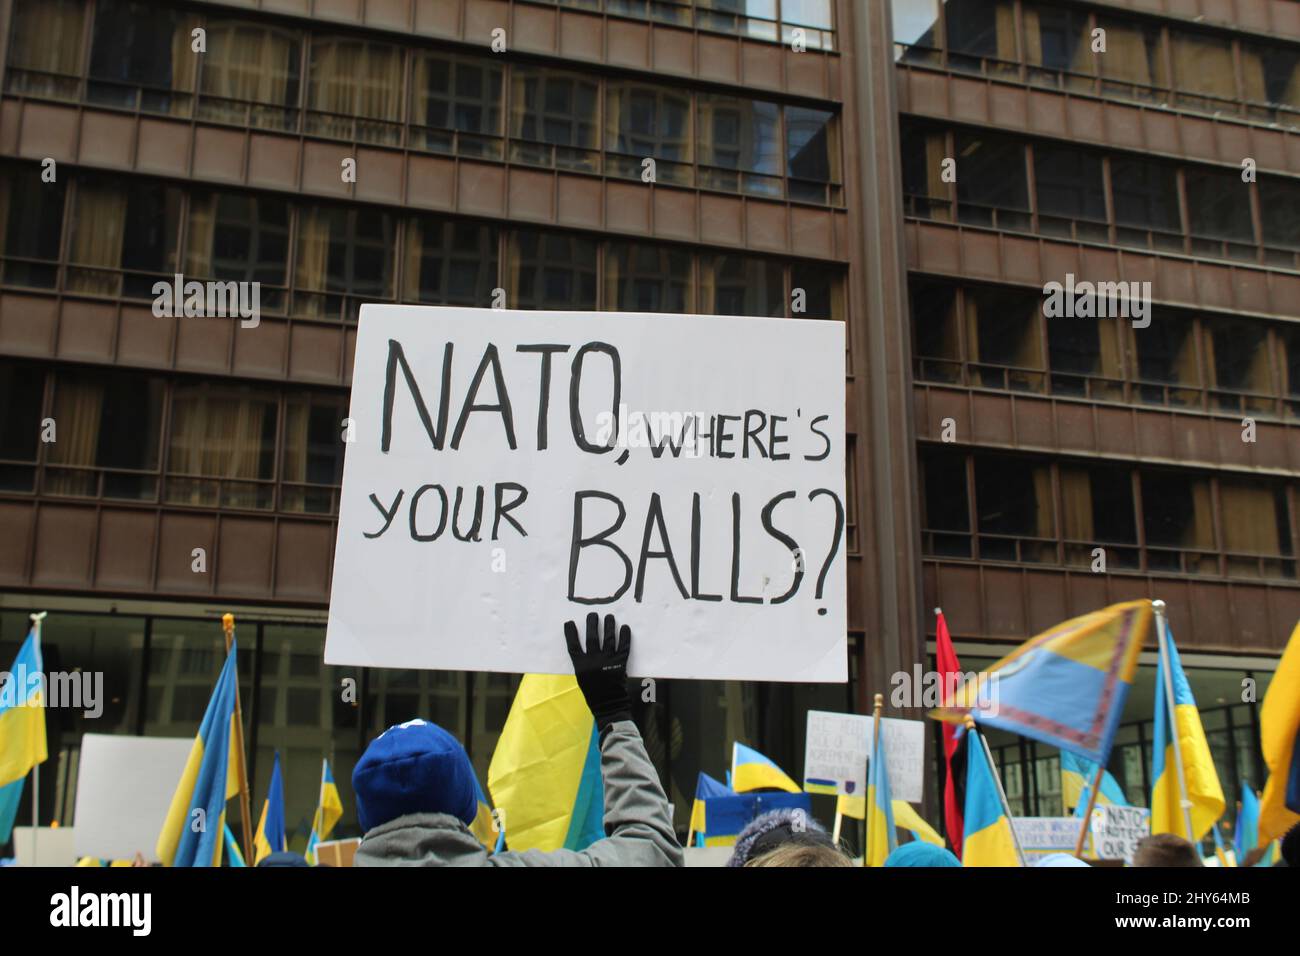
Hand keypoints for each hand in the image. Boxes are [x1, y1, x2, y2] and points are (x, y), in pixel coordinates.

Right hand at [564, 612, 631, 731]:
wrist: (608, 704)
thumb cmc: (593, 692)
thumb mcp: (582, 677)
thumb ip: (583, 662)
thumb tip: (586, 645)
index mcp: (581, 666)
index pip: (573, 646)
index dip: (571, 633)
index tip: (569, 622)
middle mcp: (594, 661)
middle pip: (592, 638)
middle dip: (592, 624)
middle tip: (593, 614)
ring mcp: (608, 661)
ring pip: (608, 639)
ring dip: (609, 626)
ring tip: (609, 616)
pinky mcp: (620, 663)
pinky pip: (623, 646)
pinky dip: (625, 636)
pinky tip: (624, 627)